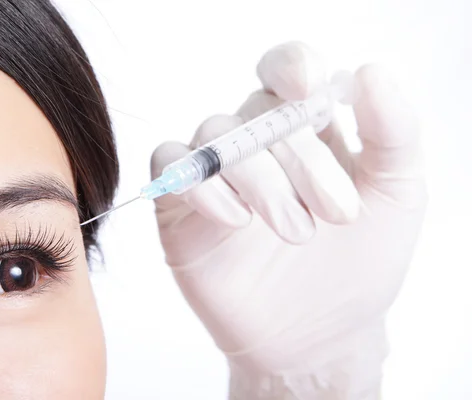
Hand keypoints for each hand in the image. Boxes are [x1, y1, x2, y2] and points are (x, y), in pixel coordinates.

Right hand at [150, 42, 426, 398]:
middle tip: (337, 213)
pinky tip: (235, 220)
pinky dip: (200, 184)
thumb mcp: (397, 196)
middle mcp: (257, 143)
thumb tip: (370, 73)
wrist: (316, 336)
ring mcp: (217, 173)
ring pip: (215, 136)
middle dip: (300, 159)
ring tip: (296, 230)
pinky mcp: (181, 206)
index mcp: (305, 129)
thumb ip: (393, 133)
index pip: (285, 70)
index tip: (313, 95)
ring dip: (259, 179)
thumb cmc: (357, 266)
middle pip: (256, 109)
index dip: (293, 68)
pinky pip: (170, 165)